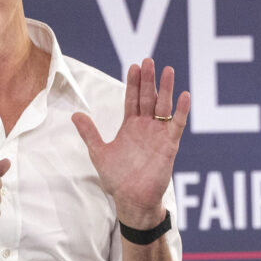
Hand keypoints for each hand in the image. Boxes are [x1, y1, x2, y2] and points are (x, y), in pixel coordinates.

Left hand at [72, 59, 189, 228]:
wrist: (132, 200)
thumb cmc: (117, 180)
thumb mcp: (99, 153)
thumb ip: (90, 133)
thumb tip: (75, 115)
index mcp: (130, 127)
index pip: (133, 99)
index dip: (133, 83)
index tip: (133, 66)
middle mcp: (146, 127)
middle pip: (148, 98)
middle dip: (148, 80)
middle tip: (148, 61)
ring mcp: (159, 135)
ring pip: (164, 107)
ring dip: (166, 89)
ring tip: (168, 70)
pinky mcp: (169, 145)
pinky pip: (177, 125)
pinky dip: (181, 111)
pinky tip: (185, 96)